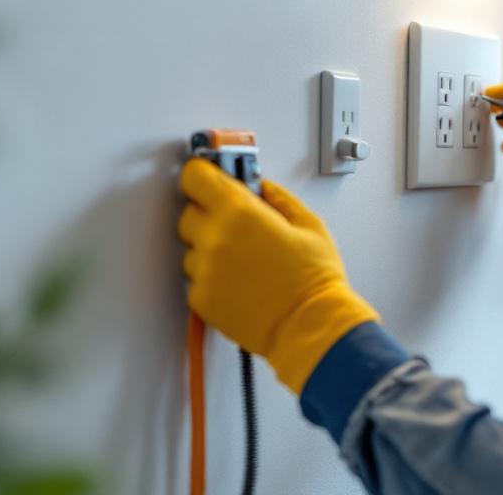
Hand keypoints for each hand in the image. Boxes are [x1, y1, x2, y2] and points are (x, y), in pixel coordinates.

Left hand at [178, 159, 378, 393]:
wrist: (309, 327)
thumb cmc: (314, 280)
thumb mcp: (309, 224)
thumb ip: (278, 198)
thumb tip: (261, 188)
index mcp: (240, 212)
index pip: (195, 176)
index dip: (203, 175)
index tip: (210, 177)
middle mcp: (215, 238)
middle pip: (189, 212)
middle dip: (209, 214)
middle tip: (238, 225)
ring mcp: (204, 271)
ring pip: (192, 248)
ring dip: (211, 248)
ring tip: (245, 261)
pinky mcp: (201, 299)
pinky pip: (196, 278)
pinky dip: (212, 278)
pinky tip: (241, 282)